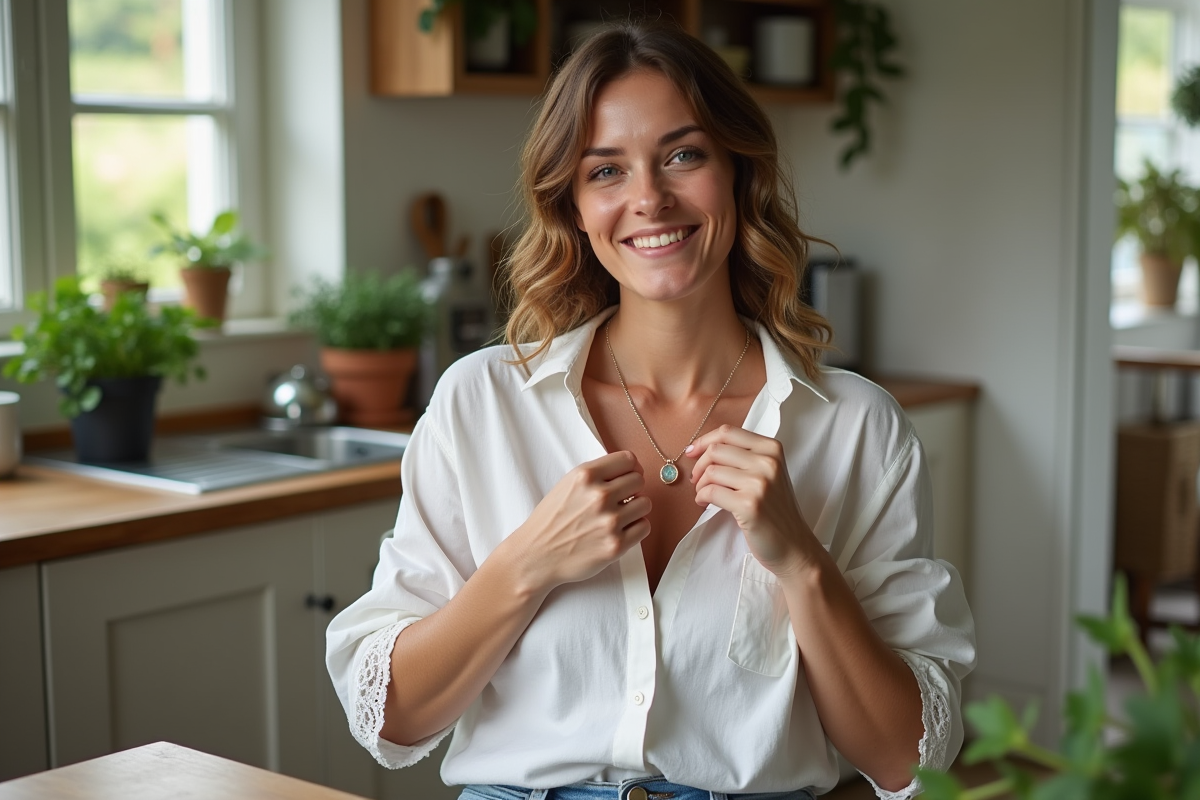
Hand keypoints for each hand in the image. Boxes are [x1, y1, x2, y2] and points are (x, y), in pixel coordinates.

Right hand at [505, 451, 651, 593]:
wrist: (536, 556)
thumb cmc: (551, 521)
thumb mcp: (567, 485)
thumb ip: (596, 475)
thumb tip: (630, 471)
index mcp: (585, 476)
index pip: (628, 459)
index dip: (631, 468)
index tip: (627, 477)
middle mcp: (599, 496)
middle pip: (639, 480)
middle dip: (632, 489)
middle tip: (621, 500)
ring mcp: (609, 522)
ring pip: (645, 504)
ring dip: (635, 509)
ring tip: (619, 516)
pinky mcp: (615, 545)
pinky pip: (644, 527)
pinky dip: (635, 528)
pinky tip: (620, 531)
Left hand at [686, 425, 819, 574]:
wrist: (793, 545)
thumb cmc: (775, 510)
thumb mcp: (768, 474)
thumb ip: (744, 456)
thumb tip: (704, 447)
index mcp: (772, 448)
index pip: (728, 432)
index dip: (704, 441)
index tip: (692, 452)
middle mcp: (768, 462)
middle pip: (716, 450)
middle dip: (699, 465)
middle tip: (697, 480)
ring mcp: (760, 483)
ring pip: (711, 471)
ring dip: (700, 485)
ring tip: (703, 495)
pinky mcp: (750, 505)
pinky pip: (710, 492)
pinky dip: (701, 497)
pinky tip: (705, 504)